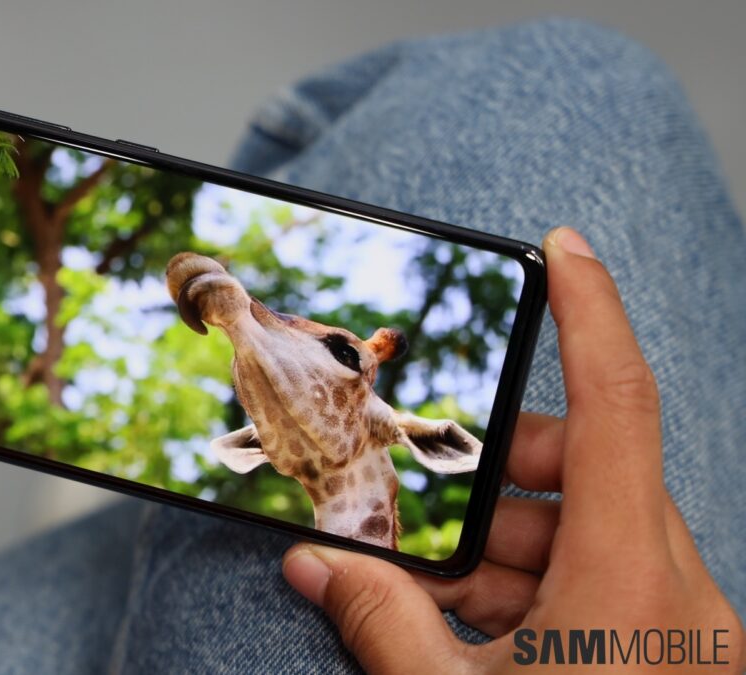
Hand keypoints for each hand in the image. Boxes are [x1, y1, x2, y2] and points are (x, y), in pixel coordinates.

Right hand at [282, 228, 743, 672]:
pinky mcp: (674, 647)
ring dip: (508, 551)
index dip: (591, 311)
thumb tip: (313, 562)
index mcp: (631, 585)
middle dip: (496, 479)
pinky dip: (540, 588)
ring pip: (593, 532)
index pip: (618, 404)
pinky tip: (480, 630)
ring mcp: (682, 623)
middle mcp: (676, 593)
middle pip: (589, 472)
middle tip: (428, 515)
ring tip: (440, 605)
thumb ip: (381, 621)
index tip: (563, 248)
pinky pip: (609, 582)